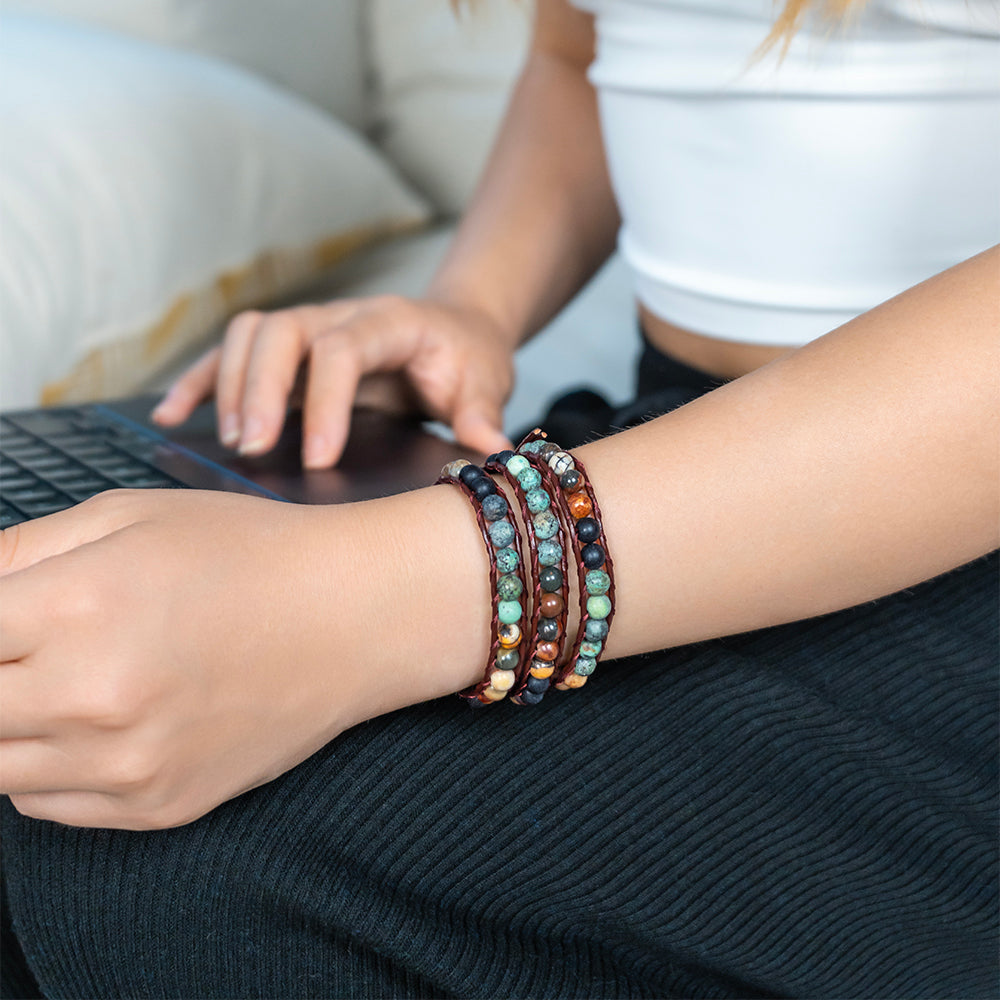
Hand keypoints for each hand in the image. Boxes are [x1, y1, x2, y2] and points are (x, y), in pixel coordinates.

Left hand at [0, 487, 488, 828]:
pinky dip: (46, 765)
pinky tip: (96, 718)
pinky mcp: (157, 807)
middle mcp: (92, 698)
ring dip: (8, 722)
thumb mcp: (127, 515)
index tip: (1, 628)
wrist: (353, 616)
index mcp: (77, 606)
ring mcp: (125, 764)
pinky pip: (44, 805)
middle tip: (28, 649)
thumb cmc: (250, 554)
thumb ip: (15, 551)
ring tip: (64, 676)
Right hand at [151, 295, 515, 467]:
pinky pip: (233, 354)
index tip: (317, 458)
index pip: (343, 349)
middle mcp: (341, 315)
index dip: (325, 401)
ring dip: (228, 384)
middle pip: (281, 332)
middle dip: (259, 388)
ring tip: (231, 441)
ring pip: (249, 335)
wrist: (455, 328)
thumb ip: (481, 412)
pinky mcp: (288, 349)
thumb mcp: (487, 381)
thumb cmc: (468, 356)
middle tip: (252, 447)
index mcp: (390, 321)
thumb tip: (492, 450)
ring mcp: (309, 327)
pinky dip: (201, 382)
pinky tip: (173, 415)